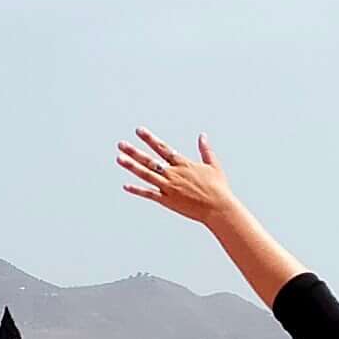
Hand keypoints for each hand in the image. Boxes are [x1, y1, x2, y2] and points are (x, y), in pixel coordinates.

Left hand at [116, 128, 244, 232]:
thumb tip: (202, 135)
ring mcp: (169, 187)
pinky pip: (149, 194)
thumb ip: (205, 150)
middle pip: (150, 160)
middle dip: (134, 151)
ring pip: (146, 175)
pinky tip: (126, 185)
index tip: (139, 131)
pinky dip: (137, 190)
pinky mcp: (168, 200)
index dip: (150, 139)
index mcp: (183, 164)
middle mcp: (174, 174)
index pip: (163, 148)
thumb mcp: (213, 165)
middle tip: (121, 144)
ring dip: (132, 166)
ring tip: (119, 158)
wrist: (218, 208)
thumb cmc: (218, 188)